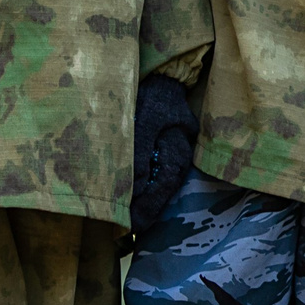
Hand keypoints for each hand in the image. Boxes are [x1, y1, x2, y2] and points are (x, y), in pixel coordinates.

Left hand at [128, 73, 198, 232]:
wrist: (162, 77)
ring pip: (160, 186)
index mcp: (176, 153)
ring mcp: (173, 155)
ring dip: (145, 201)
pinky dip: (145, 189)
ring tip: (128, 218)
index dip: (146, 209)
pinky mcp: (165, 151)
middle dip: (145, 211)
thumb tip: (135, 184)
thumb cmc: (152, 97)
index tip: (130, 226)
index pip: (161, 190)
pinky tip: (134, 195)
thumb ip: (139, 152)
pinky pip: (157, 176)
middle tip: (126, 228)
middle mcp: (178, 158)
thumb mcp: (143, 120)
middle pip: (162, 193)